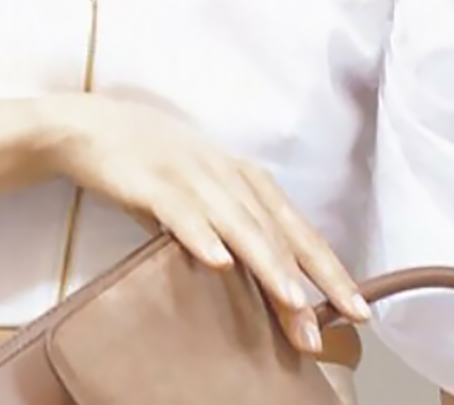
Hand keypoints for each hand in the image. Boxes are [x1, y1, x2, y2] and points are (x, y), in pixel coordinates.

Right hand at [40, 94, 371, 353]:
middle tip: (333, 324)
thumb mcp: (201, 195)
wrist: (93, 128)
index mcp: (243, 178)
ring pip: (237, 222)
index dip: (329, 268)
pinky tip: (217, 261)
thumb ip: (232, 230)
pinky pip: (180, 211)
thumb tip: (266, 285)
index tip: (360, 308)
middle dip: (308, 278)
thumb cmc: (153, 167)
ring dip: (266, 262)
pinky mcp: (151, 181)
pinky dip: (201, 235)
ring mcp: (190, 175)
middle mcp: (226, 173)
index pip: (296, 227)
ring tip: (291, 300)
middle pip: (276, 229)